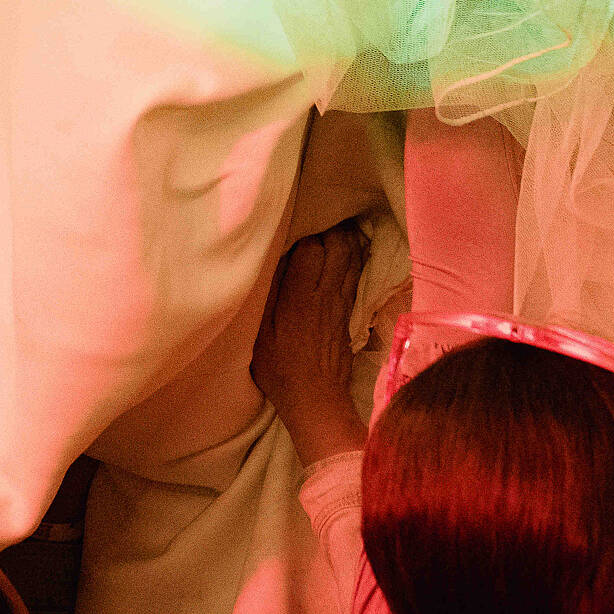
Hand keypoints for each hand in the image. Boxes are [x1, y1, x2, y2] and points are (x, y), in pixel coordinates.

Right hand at [251, 222, 369, 465]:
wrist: (316, 400)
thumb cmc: (279, 368)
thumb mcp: (259, 333)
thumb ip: (266, 294)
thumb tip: (270, 259)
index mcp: (300, 296)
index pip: (311, 248)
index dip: (305, 229)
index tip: (294, 219)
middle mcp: (325, 294)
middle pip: (338, 245)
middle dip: (330, 226)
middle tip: (317, 214)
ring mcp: (341, 301)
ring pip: (351, 257)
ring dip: (344, 237)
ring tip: (334, 222)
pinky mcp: (348, 311)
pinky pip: (354, 273)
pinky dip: (352, 256)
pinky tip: (347, 247)